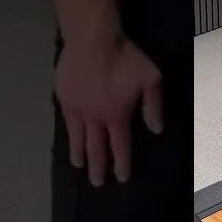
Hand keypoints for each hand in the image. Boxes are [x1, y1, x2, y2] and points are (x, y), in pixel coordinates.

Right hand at [54, 35, 163, 186]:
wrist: (92, 39)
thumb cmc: (125, 57)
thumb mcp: (150, 79)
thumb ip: (153, 106)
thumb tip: (157, 129)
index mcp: (117, 115)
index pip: (120, 146)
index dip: (121, 163)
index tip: (121, 177)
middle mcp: (96, 118)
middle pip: (97, 147)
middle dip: (98, 167)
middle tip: (97, 183)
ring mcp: (78, 109)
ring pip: (78, 138)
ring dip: (80, 154)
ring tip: (79, 167)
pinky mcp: (64, 98)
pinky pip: (67, 122)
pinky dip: (69, 134)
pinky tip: (70, 139)